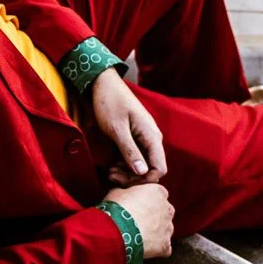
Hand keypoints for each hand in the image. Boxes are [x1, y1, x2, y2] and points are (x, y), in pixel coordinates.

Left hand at [90, 68, 166, 185]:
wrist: (103, 83)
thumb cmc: (109, 103)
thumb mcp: (117, 129)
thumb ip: (130, 151)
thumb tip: (143, 172)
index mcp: (152, 136)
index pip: (159, 169)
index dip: (144, 180)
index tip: (123, 180)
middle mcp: (152, 138)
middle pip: (151, 169)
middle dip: (132, 177)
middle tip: (111, 175)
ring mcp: (144, 138)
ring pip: (142, 164)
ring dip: (127, 172)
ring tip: (109, 171)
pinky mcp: (135, 137)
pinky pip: (135, 157)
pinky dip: (125, 164)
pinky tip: (111, 164)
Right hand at [103, 183, 174, 258]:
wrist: (118, 231)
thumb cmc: (117, 209)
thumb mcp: (117, 192)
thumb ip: (127, 193)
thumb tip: (124, 196)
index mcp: (158, 192)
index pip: (157, 193)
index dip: (146, 199)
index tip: (137, 204)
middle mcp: (167, 209)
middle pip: (164, 211)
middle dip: (154, 215)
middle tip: (137, 220)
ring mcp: (168, 228)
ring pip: (165, 229)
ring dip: (156, 232)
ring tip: (139, 236)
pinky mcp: (165, 245)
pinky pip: (164, 247)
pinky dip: (156, 248)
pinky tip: (144, 249)